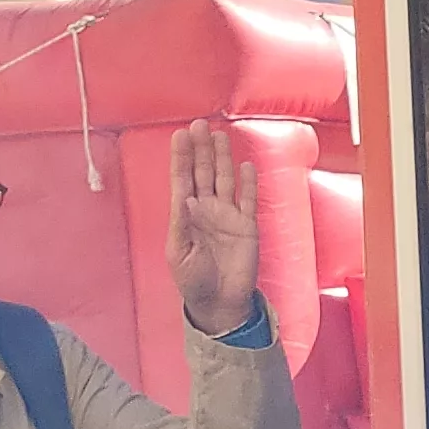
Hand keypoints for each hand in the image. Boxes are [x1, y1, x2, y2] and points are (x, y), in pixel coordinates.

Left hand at [168, 122, 262, 335]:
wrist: (220, 303)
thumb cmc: (193, 281)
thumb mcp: (179, 253)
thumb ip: (183, 225)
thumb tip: (189, 199)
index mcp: (185, 215)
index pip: (182, 179)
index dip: (181, 158)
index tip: (180, 136)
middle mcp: (206, 210)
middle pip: (203, 173)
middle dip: (201, 149)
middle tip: (199, 125)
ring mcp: (227, 216)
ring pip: (224, 180)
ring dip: (222, 158)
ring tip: (218, 136)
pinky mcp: (247, 226)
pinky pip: (248, 200)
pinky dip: (248, 183)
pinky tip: (245, 166)